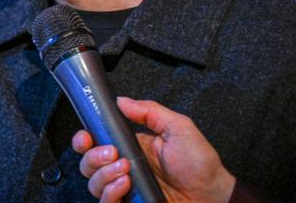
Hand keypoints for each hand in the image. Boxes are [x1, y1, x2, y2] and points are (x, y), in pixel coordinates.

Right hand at [72, 96, 235, 202]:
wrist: (211, 193)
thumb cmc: (199, 163)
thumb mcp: (178, 127)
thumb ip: (150, 111)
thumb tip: (122, 101)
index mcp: (132, 146)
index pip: (97, 141)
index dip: (84, 139)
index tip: (86, 136)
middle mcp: (124, 167)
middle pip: (88, 163)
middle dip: (93, 156)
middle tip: (113, 153)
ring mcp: (126, 189)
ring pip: (93, 184)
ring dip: (103, 174)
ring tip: (125, 169)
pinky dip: (110, 193)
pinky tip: (125, 184)